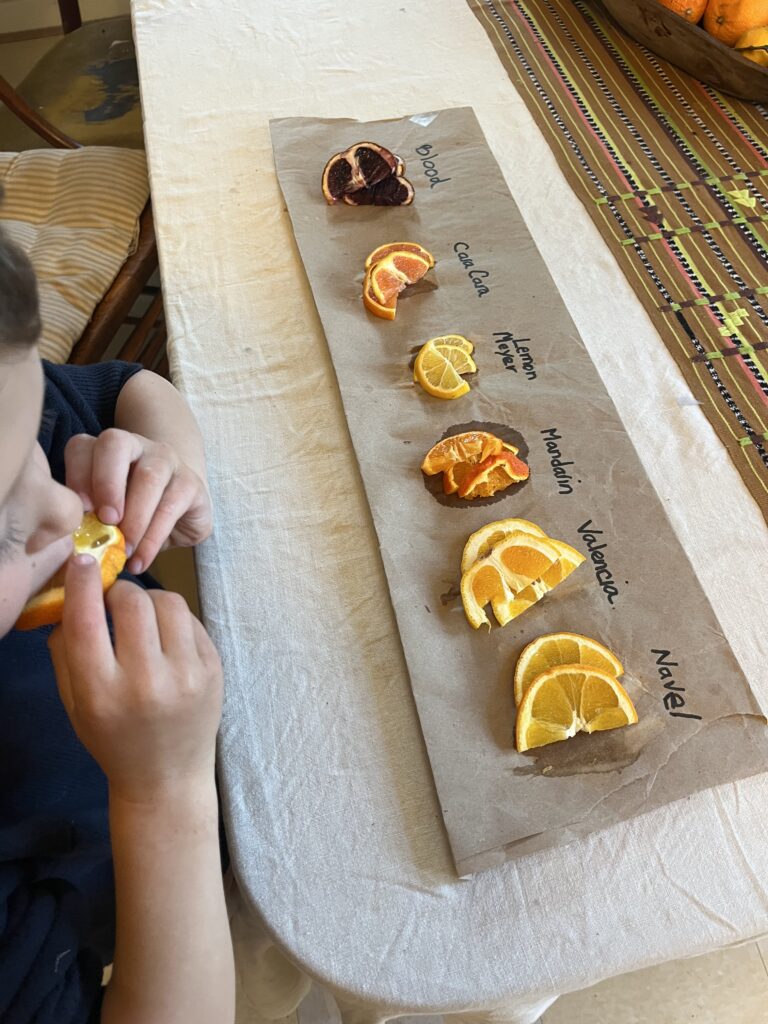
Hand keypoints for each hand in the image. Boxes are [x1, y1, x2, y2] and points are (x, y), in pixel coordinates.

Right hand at [48, 555, 222, 802]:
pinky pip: (190, 619)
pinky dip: (173, 619)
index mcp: (102, 693)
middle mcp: (146, 682)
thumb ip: (66, 651)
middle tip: (113, 602)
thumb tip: (72, 594)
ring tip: (141, 618)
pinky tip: (165, 638)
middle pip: (132, 603)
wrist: (166, 777)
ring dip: (149, 600)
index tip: (83, 561)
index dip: (83, 584)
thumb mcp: (76, 703)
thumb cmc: (113, 738)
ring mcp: (187, 675)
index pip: (87, 622)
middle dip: (118, 592)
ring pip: (167, 602)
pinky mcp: (214, 668)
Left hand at [64, 429, 212, 574]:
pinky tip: (141, 560)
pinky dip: (153, 538)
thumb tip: (71, 539)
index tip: (80, 510)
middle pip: (116, 444)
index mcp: (104, 450)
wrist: (178, 517)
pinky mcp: (192, 483)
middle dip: (107, 484)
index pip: (83, 447)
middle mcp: (135, 446)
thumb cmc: (130, 516)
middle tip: (107, 521)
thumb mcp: (103, 516)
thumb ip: (88, 516)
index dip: (77, 475)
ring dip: (134, 518)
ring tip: (125, 550)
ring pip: (149, 477)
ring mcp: (167, 460)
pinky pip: (171, 507)